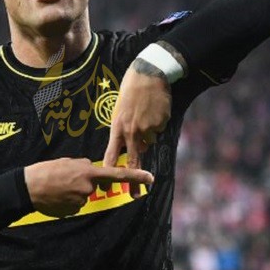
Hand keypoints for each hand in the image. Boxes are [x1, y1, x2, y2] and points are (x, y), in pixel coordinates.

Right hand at [24, 157, 153, 217]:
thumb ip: (83, 165)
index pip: (117, 175)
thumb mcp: (67, 161)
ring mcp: (80, 201)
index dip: (135, 176)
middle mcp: (88, 188)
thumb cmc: (46, 171)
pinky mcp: (72, 211)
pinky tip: (56, 196)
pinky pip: (75, 204)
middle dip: (85, 182)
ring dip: (74, 192)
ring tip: (58, 187)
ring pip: (84, 195)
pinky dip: (68, 200)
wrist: (28, 188)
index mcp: (88, 172)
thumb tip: (91, 169)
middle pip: (94, 185)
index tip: (151, 178)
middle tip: (65, 179)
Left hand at [102, 63, 170, 195]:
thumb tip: (137, 148)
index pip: (112, 154)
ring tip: (145, 114)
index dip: (110, 171)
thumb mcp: (120, 110)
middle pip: (133, 161)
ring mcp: (147, 128)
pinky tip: (154, 109)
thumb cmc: (131, 90)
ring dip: (148, 134)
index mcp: (118, 127)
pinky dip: (158, 123)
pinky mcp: (160, 124)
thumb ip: (125, 130)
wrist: (148, 73)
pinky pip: (159, 130)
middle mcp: (132, 131)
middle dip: (134, 180)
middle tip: (136, 195)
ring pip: (149, 141)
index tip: (109, 185)